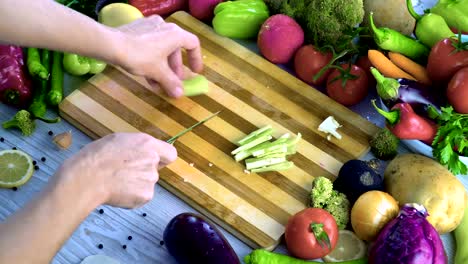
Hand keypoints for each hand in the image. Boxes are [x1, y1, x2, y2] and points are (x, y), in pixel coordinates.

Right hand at [55, 132, 176, 208]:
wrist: (86, 179)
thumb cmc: (95, 157)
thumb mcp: (117, 141)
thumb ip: (136, 147)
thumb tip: (141, 153)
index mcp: (147, 143)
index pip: (170, 153)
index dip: (162, 158)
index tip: (154, 162)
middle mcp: (153, 160)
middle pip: (155, 169)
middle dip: (143, 172)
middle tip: (124, 173)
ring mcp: (151, 179)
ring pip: (147, 183)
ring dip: (136, 184)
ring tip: (116, 183)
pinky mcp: (146, 195)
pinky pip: (142, 196)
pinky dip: (132, 197)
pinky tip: (117, 192)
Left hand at [115, 15, 202, 97]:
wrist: (111, 44)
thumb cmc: (140, 56)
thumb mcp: (158, 72)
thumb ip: (171, 83)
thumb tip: (180, 94)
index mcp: (174, 34)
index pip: (193, 44)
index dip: (196, 59)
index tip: (194, 72)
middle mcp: (164, 26)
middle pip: (175, 48)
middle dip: (175, 68)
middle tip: (172, 81)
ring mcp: (150, 25)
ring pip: (162, 48)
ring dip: (163, 66)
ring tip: (158, 83)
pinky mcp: (137, 29)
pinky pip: (150, 44)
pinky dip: (152, 59)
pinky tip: (146, 74)